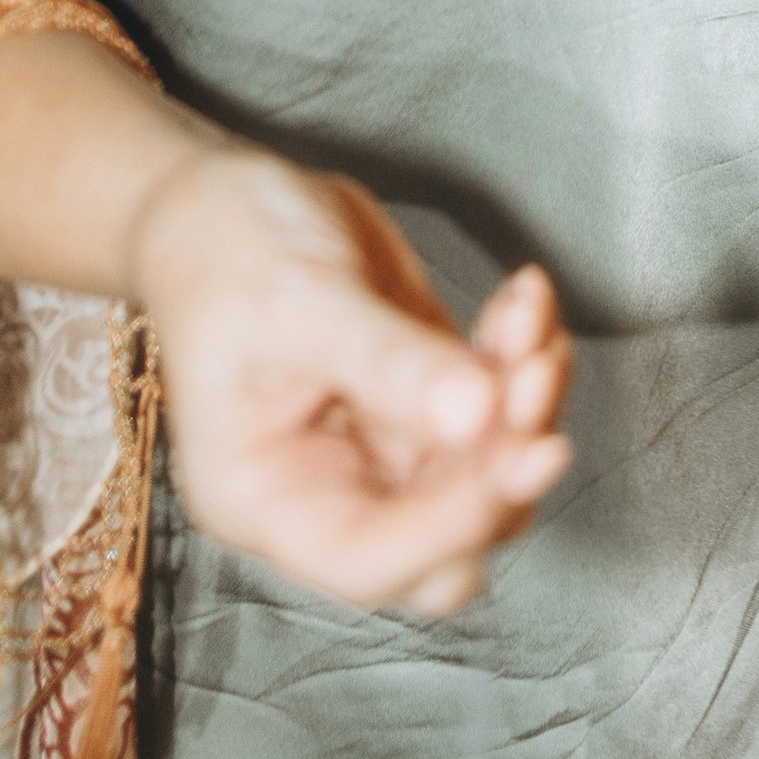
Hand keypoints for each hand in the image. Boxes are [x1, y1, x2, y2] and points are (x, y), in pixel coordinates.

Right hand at [129, 146, 571, 613]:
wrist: (224, 198)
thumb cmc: (227, 251)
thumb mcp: (300, 301)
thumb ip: (386, 362)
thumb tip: (478, 415)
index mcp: (265, 498)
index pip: (370, 559)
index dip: (456, 524)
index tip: (529, 450)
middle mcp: (329, 492)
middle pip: (447, 542)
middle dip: (505, 469)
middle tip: (534, 373)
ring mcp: (383, 451)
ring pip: (487, 475)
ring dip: (528, 405)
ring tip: (526, 313)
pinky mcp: (424, 404)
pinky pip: (499, 412)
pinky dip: (525, 359)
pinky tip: (522, 299)